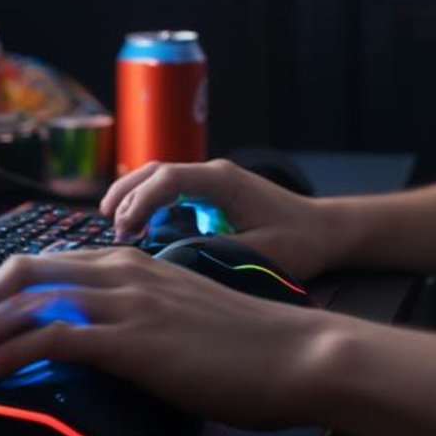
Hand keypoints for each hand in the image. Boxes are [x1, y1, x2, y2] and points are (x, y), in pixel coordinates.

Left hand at [0, 246, 340, 428]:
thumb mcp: (180, 318)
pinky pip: (51, 335)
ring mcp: (127, 302)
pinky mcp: (133, 339)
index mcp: (133, 264)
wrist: (297, 354)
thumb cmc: (249, 346)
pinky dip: (10, 351)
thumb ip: (138, 318)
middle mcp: (123, 272)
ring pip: (27, 298)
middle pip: (21, 268)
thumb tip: (100, 342)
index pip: (46, 262)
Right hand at [103, 158, 337, 278]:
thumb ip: (218, 256)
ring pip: (158, 178)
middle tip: (108, 226)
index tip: (126, 231)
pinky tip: (135, 228)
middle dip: (126, 195)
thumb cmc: (301, 242)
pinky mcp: (210, 196)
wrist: (326, 231)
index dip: (141, 202)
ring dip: (132, 197)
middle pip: (155, 171)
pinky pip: (169, 192)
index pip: (169, 179)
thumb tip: (173, 264)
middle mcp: (214, 175)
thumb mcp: (262, 255)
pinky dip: (147, 205)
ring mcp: (211, 183)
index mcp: (224, 181)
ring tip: (112, 223)